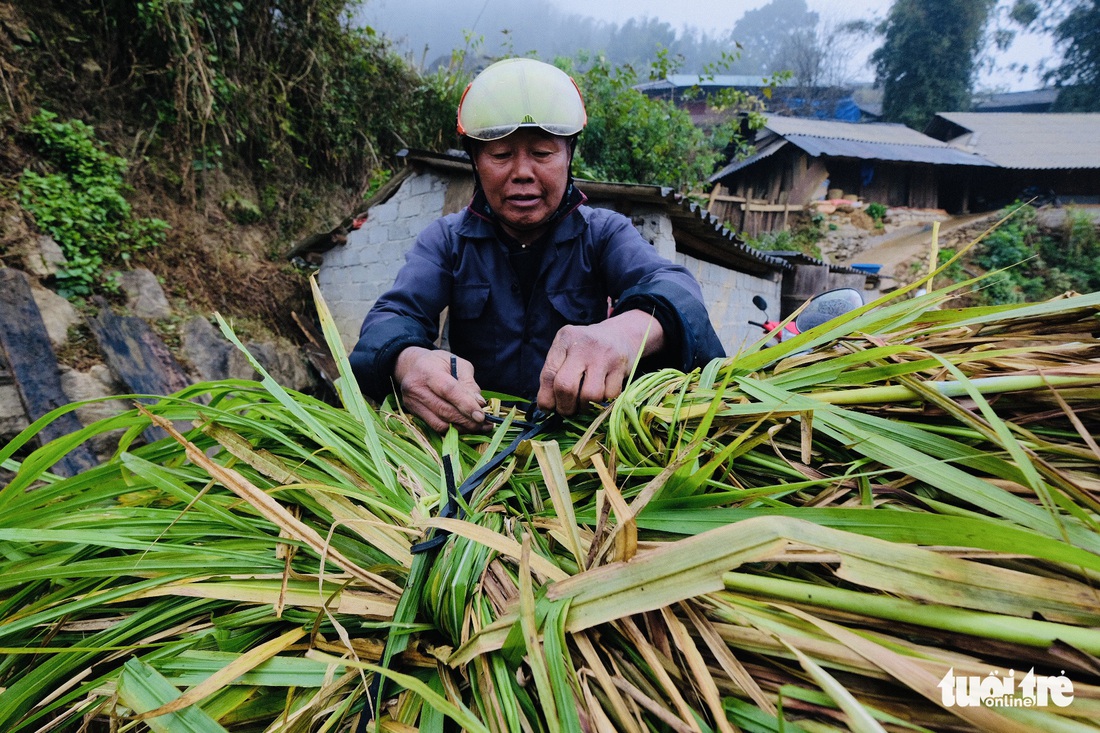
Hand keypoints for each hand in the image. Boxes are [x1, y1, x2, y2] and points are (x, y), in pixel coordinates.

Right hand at [393, 347, 487, 431]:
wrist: (411, 366)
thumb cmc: (438, 363)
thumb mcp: (457, 363)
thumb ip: (469, 383)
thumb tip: (479, 404)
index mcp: (428, 371)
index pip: (448, 390)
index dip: (466, 404)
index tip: (481, 416)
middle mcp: (416, 388)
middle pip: (444, 410)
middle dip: (467, 420)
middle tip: (485, 424)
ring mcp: (412, 403)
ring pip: (440, 423)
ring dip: (462, 428)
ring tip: (478, 427)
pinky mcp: (414, 413)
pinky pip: (435, 427)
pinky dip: (452, 429)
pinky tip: (465, 427)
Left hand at [537, 311, 664, 414]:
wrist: (621, 333)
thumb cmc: (586, 348)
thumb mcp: (567, 351)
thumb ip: (554, 373)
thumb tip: (547, 407)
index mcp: (564, 340)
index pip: (548, 375)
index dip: (546, 398)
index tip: (548, 409)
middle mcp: (583, 345)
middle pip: (566, 386)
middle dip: (564, 407)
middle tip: (567, 411)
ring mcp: (603, 355)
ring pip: (589, 396)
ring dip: (585, 408)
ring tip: (584, 403)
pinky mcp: (620, 365)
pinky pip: (610, 396)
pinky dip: (604, 402)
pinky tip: (602, 393)